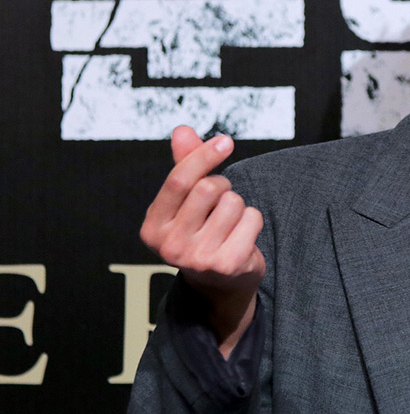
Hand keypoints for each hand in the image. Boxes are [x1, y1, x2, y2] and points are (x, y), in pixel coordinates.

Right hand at [140, 126, 264, 354]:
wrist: (220, 283)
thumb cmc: (202, 231)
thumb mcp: (187, 202)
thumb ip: (185, 165)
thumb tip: (182, 130)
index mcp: (153, 226)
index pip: (179, 180)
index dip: (204, 155)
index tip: (226, 140)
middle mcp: (169, 246)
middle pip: (209, 188)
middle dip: (223, 186)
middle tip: (221, 204)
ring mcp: (198, 258)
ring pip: (234, 202)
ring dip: (239, 206)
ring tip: (229, 226)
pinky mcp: (227, 264)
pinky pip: (252, 218)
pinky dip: (253, 221)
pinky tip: (242, 238)